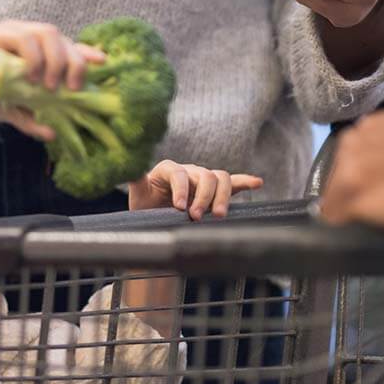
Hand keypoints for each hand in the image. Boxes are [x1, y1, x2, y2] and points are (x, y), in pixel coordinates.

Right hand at [0, 20, 104, 140]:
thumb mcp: (7, 109)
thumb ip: (29, 118)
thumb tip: (52, 134)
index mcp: (33, 52)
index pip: (66, 47)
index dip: (86, 53)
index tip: (104, 64)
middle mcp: (27, 38)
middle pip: (63, 40)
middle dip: (76, 62)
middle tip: (75, 88)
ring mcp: (13, 33)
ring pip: (49, 34)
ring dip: (56, 60)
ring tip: (51, 86)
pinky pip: (24, 38)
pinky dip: (33, 57)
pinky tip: (31, 76)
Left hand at [129, 160, 262, 220]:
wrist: (151, 215)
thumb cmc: (145, 204)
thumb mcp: (137, 193)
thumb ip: (134, 179)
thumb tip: (126, 166)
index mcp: (168, 170)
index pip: (179, 173)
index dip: (181, 189)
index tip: (180, 208)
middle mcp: (188, 171)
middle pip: (205, 175)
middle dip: (203, 197)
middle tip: (196, 217)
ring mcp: (203, 179)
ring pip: (220, 178)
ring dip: (222, 196)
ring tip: (219, 215)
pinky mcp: (214, 190)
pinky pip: (232, 183)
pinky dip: (245, 182)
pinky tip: (258, 182)